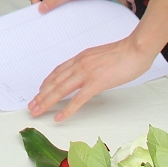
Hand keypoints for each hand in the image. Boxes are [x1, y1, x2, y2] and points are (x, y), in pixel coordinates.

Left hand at [28, 35, 155, 120]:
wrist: (136, 48)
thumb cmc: (125, 53)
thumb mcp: (101, 56)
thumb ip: (92, 64)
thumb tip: (88, 74)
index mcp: (81, 57)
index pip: (58, 71)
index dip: (46, 82)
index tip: (39, 91)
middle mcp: (80, 64)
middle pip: (55, 81)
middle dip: (41, 95)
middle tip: (31, 106)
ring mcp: (87, 73)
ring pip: (61, 90)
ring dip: (47, 102)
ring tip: (38, 111)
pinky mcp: (97, 83)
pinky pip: (78, 99)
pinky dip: (67, 110)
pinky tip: (59, 118)